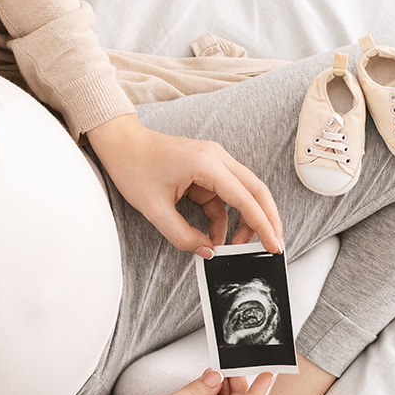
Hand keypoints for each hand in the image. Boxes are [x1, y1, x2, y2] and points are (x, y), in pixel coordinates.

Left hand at [86, 114, 283, 257]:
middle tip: (273, 245)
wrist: (121, 144)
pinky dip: (227, 217)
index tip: (273, 245)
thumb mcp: (155, 210)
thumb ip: (183, 236)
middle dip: (268, 220)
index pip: (245, 199)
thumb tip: (207, 251)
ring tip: (238, 246)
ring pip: (245, 193)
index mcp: (207, 164)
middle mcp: (217, 159)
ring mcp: (214, 162)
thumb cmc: (134, 168)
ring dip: (246, 220)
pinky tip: (218, 235)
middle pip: (256, 191)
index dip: (262, 225)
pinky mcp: (208, 170)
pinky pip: (226, 196)